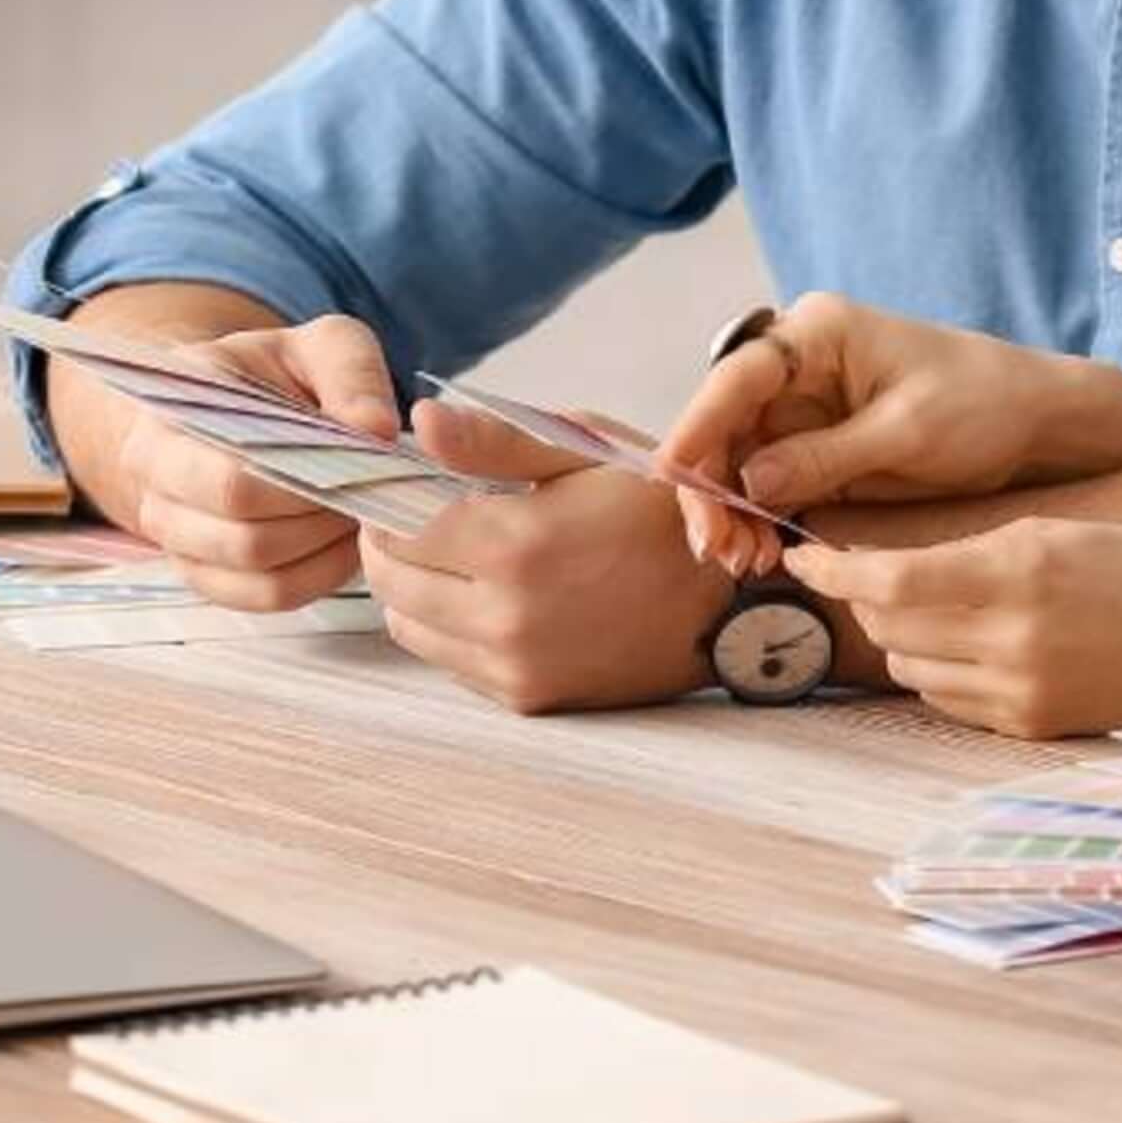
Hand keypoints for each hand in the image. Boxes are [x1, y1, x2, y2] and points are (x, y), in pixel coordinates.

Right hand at [48, 312, 398, 612]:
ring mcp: (173, 531)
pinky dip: (318, 575)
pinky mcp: (204, 569)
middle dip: (321, 518)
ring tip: (357, 507)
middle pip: (244, 536)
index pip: (233, 482)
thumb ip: (352, 373)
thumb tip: (376, 429)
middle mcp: (154, 478)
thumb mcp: (324, 345)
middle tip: (369, 489)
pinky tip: (344, 540)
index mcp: (171, 414)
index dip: (309, 484)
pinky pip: (266, 595)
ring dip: (323, 546)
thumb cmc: (281, 372)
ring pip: (256, 570)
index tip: (365, 461)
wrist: (240, 403)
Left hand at [361, 401, 731, 713]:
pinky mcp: (526, 697)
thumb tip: (418, 425)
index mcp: (516, 542)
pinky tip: (497, 597)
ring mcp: (513, 663)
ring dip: (416, 588)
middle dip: (394, 542)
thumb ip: (496, 440)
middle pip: (390, 579)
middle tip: (430, 518)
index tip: (410, 484)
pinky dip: (453, 627)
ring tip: (461, 558)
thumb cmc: (665, 515)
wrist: (731, 602)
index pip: (394, 525)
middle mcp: (504, 614)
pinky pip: (449, 660)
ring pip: (407, 625)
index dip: (392, 498)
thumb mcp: (591, 454)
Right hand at [657, 295, 1114, 577]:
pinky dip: (760, 521)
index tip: (670, 477)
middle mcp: (799, 364)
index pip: (738, 378)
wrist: (1038, 423)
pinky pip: (769, 486)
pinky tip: (763, 556)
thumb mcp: (908, 431)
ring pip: (739, 464)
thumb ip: (827, 455)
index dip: (697, 427)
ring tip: (744, 564)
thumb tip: (749, 480)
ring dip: (732, 515)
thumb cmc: (985, 404)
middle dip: (712, 490)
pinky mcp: (819, 449)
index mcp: (820, 332)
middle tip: (717, 550)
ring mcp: (805, 409)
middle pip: (726, 426)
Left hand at [778, 520, 1121, 740]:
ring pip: (911, 668)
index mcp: (1017, 575)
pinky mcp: (1031, 728)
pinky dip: (942, 671)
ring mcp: (1020, 694)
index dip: (835, 569)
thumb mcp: (1055, 532)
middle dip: (866, 597)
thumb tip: (880, 571)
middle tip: (866, 569)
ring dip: (904, 637)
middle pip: (889, 627)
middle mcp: (1011, 641)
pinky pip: (949, 702)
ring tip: (935, 608)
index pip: (889, 580)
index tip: (807, 554)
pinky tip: (972, 646)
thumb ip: (969, 551)